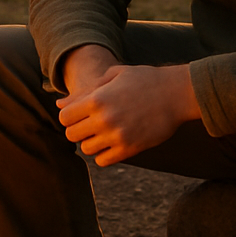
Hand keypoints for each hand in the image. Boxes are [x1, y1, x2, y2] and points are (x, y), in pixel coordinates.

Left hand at [55, 61, 199, 166]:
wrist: (176, 93)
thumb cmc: (143, 80)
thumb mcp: (113, 76)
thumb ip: (85, 92)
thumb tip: (59, 105)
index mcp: (97, 99)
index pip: (64, 117)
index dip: (69, 116)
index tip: (80, 113)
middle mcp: (104, 119)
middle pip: (71, 135)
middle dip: (78, 129)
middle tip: (91, 124)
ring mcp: (117, 136)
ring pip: (86, 149)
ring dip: (91, 142)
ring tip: (103, 132)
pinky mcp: (130, 149)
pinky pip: (103, 160)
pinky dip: (104, 154)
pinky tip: (113, 142)